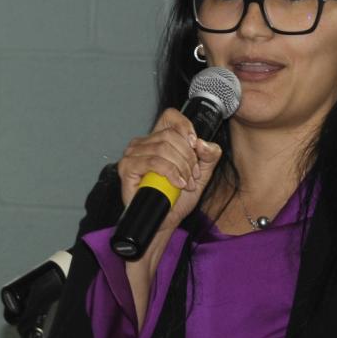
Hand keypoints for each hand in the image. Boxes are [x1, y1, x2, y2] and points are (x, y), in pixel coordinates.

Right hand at [116, 107, 222, 232]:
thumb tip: (202, 142)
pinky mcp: (127, 167)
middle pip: (171, 135)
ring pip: (163, 148)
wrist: (165, 221)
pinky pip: (153, 161)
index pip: (170, 116)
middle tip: (192, 176)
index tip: (195, 145)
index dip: (185, 126)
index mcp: (159, 139)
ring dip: (181, 168)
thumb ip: (209, 156)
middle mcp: (143, 143)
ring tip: (185, 183)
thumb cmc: (177, 198)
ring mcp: (133, 154)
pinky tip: (176, 184)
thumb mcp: (201, 175)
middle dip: (188, 157)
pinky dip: (170, 172)